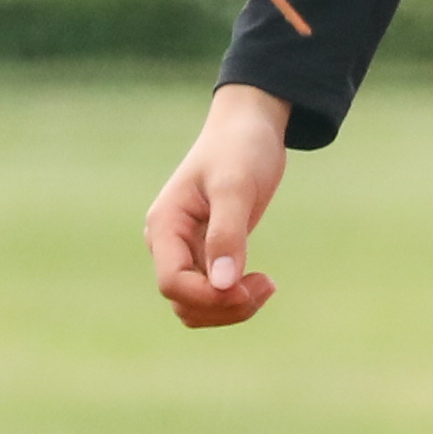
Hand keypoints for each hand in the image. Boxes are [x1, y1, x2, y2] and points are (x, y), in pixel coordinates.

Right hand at [146, 84, 291, 327]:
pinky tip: (262, 281)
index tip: (248, 289)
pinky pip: (212, 292)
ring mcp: (185, 249)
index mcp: (165, 224)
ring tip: (267, 285)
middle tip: (268, 286)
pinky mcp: (205, 252)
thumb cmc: (240, 148)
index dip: (208, 297)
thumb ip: (228, 234)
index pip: (172, 282)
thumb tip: (223, 285)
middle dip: (223, 306)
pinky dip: (234, 297)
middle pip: (183, 301)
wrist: (248, 126)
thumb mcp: (236, 187)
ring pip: (195, 305)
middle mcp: (168, 242)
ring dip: (230, 307)